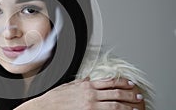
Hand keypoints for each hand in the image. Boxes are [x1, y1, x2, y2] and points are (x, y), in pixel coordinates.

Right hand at [15, 78, 144, 109]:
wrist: (47, 106)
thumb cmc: (56, 97)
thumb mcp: (70, 85)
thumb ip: (81, 82)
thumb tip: (89, 78)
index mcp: (87, 85)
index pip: (109, 81)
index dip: (122, 82)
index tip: (130, 84)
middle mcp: (90, 94)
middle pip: (115, 92)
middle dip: (129, 94)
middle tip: (138, 96)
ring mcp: (90, 105)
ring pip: (114, 104)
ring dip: (127, 106)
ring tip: (135, 107)